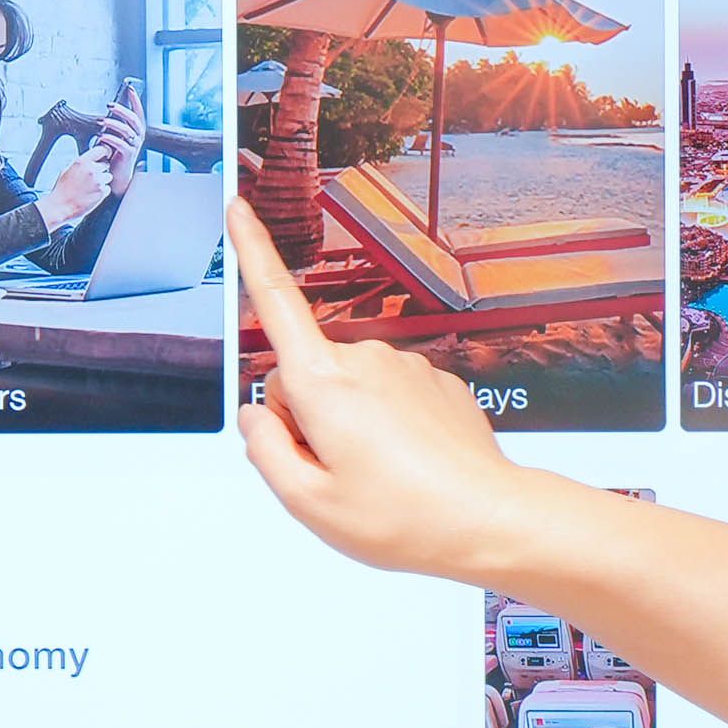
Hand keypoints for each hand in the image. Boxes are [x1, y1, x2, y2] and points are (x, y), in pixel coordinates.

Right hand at [35, 142, 118, 229]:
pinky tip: (92, 194)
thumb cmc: (62, 189)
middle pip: (106, 164)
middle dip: (101, 169)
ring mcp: (98, 181)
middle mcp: (91, 170)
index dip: (104, 152)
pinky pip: (108, 188)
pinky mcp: (102, 192)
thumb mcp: (67, 169)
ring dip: (102, 180)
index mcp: (82, 162)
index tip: (104, 155)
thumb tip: (90, 158)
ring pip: (108, 176)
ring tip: (90, 187)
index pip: (102, 150)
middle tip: (92, 177)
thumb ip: (81, 162)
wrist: (61, 206)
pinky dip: (102, 191)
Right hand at [233, 193, 552, 584]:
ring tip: (380, 477)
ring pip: (349, 389)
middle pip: (306, 375)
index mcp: (324, 383)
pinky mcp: (436, 381)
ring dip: (350, 426)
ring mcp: (405, 366)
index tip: (238, 206)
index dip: (251, 250)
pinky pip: (390, 397)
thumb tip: (256, 414)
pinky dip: (389, 427)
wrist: (489, 520)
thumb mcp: (307, 502)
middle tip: (338, 474)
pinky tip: (408, 465)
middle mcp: (365, 359)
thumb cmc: (404, 517)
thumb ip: (265, 450)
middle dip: (307, 418)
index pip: (275, 302)